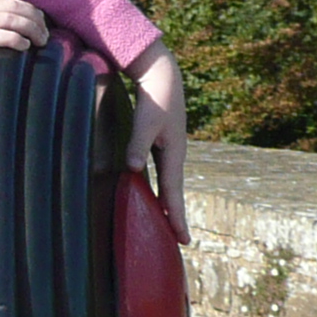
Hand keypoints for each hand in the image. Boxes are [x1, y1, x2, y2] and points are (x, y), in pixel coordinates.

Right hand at [0, 0, 48, 82]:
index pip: (8, 1)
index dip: (30, 10)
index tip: (42, 24)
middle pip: (13, 7)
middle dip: (36, 19)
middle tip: (46, 36)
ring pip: (8, 19)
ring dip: (31, 29)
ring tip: (40, 42)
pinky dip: (12, 38)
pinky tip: (23, 46)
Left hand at [125, 39, 189, 242]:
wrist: (163, 75)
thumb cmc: (155, 97)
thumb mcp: (146, 121)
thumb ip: (137, 144)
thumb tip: (133, 168)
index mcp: (174, 153)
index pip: (173, 192)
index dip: (176, 217)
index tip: (183, 239)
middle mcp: (174, 155)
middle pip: (174, 193)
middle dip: (176, 217)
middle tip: (180, 241)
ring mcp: (169, 151)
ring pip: (169, 185)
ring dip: (169, 205)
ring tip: (169, 226)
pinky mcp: (162, 145)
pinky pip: (162, 175)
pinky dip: (160, 190)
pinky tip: (155, 197)